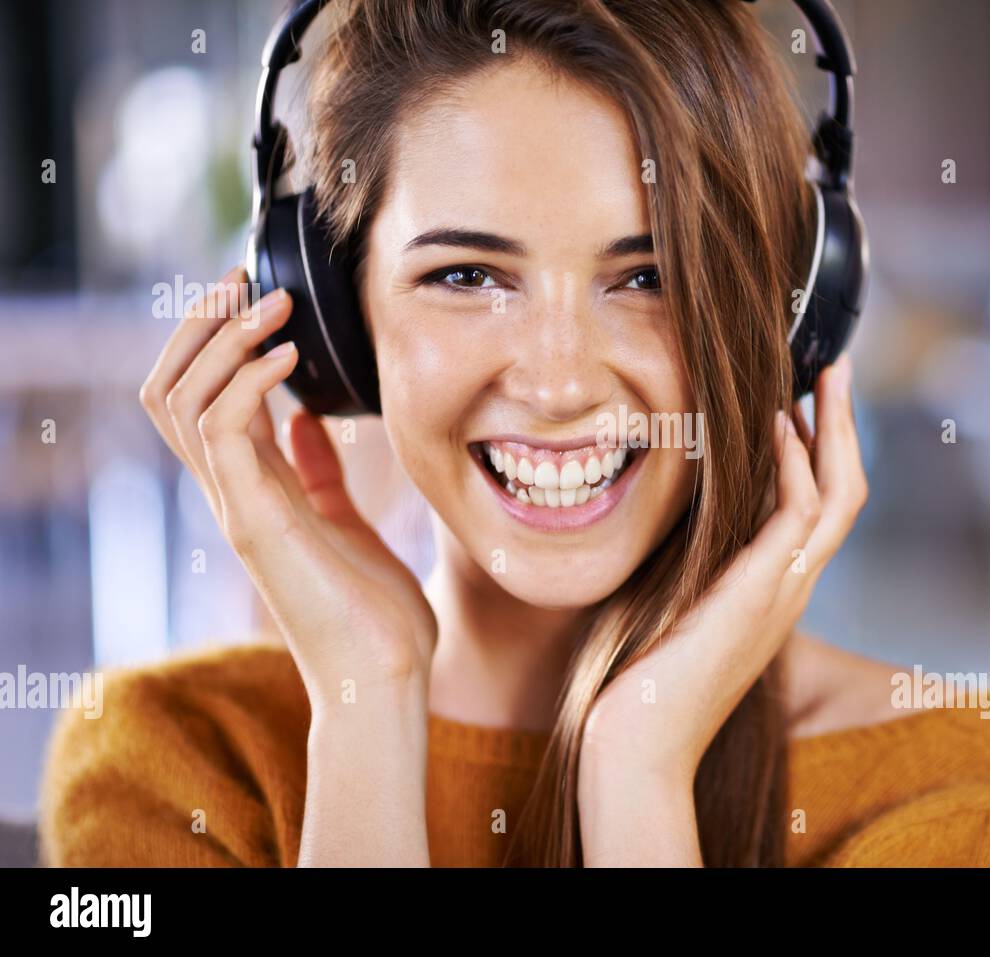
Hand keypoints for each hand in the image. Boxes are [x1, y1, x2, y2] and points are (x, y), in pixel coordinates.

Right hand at [139, 265, 437, 708]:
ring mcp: (236, 508)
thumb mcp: (345, 520)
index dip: (212, 340)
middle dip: (199, 325)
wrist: (384, 677)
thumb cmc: (373, 610)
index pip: (198, 398)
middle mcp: (231, 494)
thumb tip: (304, 421)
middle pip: (169, 389)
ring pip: (183, 402)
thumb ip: (317, 472)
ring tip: (273, 303)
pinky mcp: (256, 522)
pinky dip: (248, 382)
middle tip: (245, 278)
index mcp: (250, 489)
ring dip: (222, 340)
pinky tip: (288, 357)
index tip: (255, 292)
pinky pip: (224, 435)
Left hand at [579, 355, 867, 810]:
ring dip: (834, 431)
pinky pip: (799, 516)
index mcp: (773, 590)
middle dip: (844, 427)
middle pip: (845, 493)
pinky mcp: (762, 595)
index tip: (801, 401)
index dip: (820, 451)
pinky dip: (795, 464)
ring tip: (823, 377)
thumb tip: (674, 504)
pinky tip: (776, 425)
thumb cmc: (642, 681)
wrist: (639, 746)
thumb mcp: (674, 601)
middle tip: (837, 368)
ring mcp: (784, 594)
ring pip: (839, 497)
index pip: (818, 508)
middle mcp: (791, 589)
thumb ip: (691, 558)